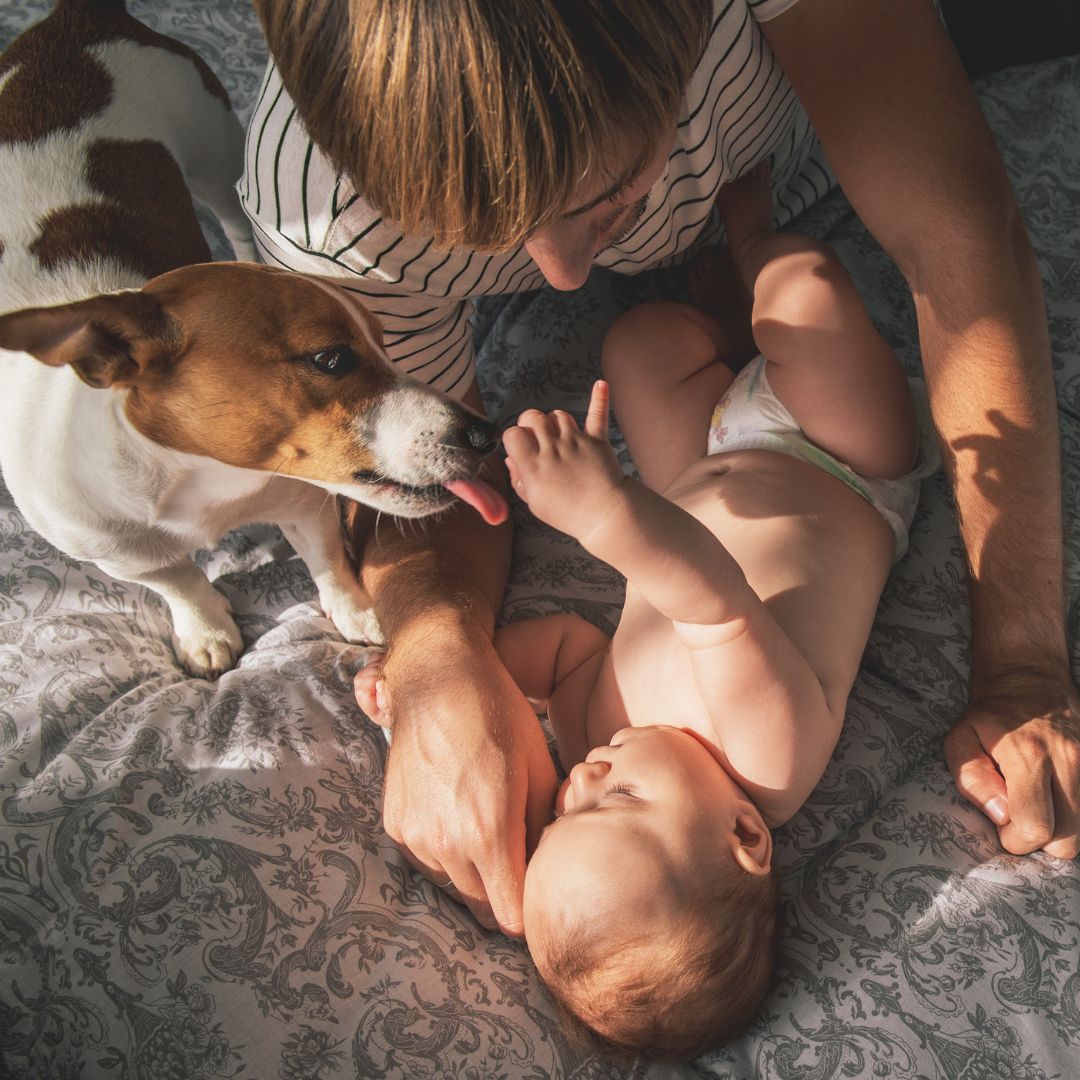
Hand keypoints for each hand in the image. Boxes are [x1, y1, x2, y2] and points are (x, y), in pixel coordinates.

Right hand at [367, 629, 556, 934]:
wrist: (440, 680)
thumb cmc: (501, 717)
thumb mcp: (539, 770)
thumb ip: (542, 830)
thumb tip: (546, 870)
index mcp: (489, 834)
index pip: (511, 917)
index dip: (529, 911)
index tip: (539, 893)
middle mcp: (446, 844)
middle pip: (482, 907)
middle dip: (504, 893)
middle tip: (519, 861)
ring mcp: (415, 836)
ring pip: (453, 887)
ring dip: (474, 876)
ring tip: (489, 834)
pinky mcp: (395, 823)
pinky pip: (427, 861)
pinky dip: (446, 854)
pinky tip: (460, 818)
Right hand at [502, 381, 624, 541]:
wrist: (605, 517)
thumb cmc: (567, 513)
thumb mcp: (534, 502)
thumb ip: (519, 478)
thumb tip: (510, 458)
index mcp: (534, 468)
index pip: (513, 434)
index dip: (514, 438)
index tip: (520, 447)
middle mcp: (553, 450)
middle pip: (533, 417)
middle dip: (530, 424)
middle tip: (536, 438)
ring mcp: (576, 443)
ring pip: (558, 414)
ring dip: (554, 421)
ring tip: (557, 435)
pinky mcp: (597, 442)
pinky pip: (597, 415)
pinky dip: (600, 399)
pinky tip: (601, 384)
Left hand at [944, 668, 1079, 858]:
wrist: (1029, 679)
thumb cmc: (989, 716)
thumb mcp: (961, 739)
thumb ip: (972, 779)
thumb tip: (999, 815)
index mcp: (1029, 756)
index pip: (1035, 827)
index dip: (1014, 839)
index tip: (1002, 824)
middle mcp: (1069, 760)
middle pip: (1067, 841)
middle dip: (1039, 841)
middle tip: (1021, 818)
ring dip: (1060, 830)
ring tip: (1038, 807)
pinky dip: (1074, 817)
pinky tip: (1055, 800)